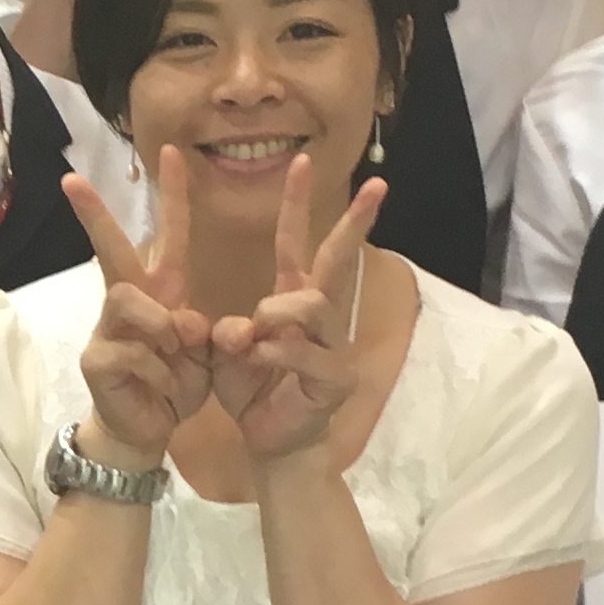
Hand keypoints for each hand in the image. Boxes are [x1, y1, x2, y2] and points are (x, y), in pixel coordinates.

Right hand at [64, 145, 212, 467]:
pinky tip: (165, 389)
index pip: (168, 235)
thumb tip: (187, 321)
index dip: (172, 197)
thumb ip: (210, 332)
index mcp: (162, 291)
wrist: (149, 429)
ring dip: (158, 324)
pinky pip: (131, 352)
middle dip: (94, 215)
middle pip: (110, 250)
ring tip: (176, 351)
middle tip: (71, 181)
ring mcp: (106, 329)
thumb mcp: (208, 354)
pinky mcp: (96, 360)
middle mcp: (130, 302)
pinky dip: (159, 372)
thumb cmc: (176, 383)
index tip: (173, 154)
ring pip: (125, 300)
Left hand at [212, 158, 385, 467]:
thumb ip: (229, 331)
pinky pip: (303, 352)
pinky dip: (275, 353)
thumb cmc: (252, 391)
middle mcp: (320, 317)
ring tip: (255, 333)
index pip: (297, 242)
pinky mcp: (334, 379)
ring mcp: (333, 346)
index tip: (302, 161)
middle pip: (339, 259)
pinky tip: (258, 359)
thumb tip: (237, 328)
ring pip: (313, 303)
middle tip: (377, 184)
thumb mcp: (226, 352)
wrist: (270, 444)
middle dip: (355, 221)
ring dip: (277, 311)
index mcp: (293, 300)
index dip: (298, 204)